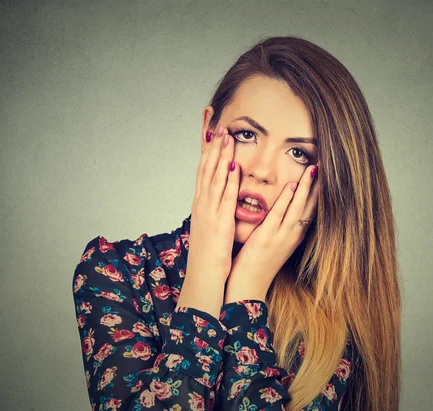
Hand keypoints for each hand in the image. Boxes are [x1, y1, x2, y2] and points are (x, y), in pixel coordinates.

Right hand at [176, 123, 239, 317]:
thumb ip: (216, 208)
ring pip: (213, 178)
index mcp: (201, 203)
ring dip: (219, 156)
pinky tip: (232, 166)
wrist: (203, 277)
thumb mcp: (211, 226)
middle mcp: (201, 204)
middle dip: (210, 143)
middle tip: (214, 119)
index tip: (209, 127)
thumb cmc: (209, 253)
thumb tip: (221, 195)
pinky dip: (227, 181)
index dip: (206, 147)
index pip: (202, 169)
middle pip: (205, 167)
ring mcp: (208, 212)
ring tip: (225, 135)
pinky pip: (224, 198)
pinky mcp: (219, 223)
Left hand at [224, 164, 318, 303]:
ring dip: (306, 187)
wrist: (249, 286)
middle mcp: (293, 235)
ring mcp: (282, 237)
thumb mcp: (275, 243)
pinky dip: (287, 199)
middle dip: (318, 186)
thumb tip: (282, 209)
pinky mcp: (268, 238)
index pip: (311, 209)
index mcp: (295, 235)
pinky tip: (291, 185)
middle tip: (324, 165)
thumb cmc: (258, 264)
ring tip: (313, 169)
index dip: (318, 192)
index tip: (323, 175)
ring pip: (298, 207)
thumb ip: (280, 227)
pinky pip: (279, 214)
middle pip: (310, 206)